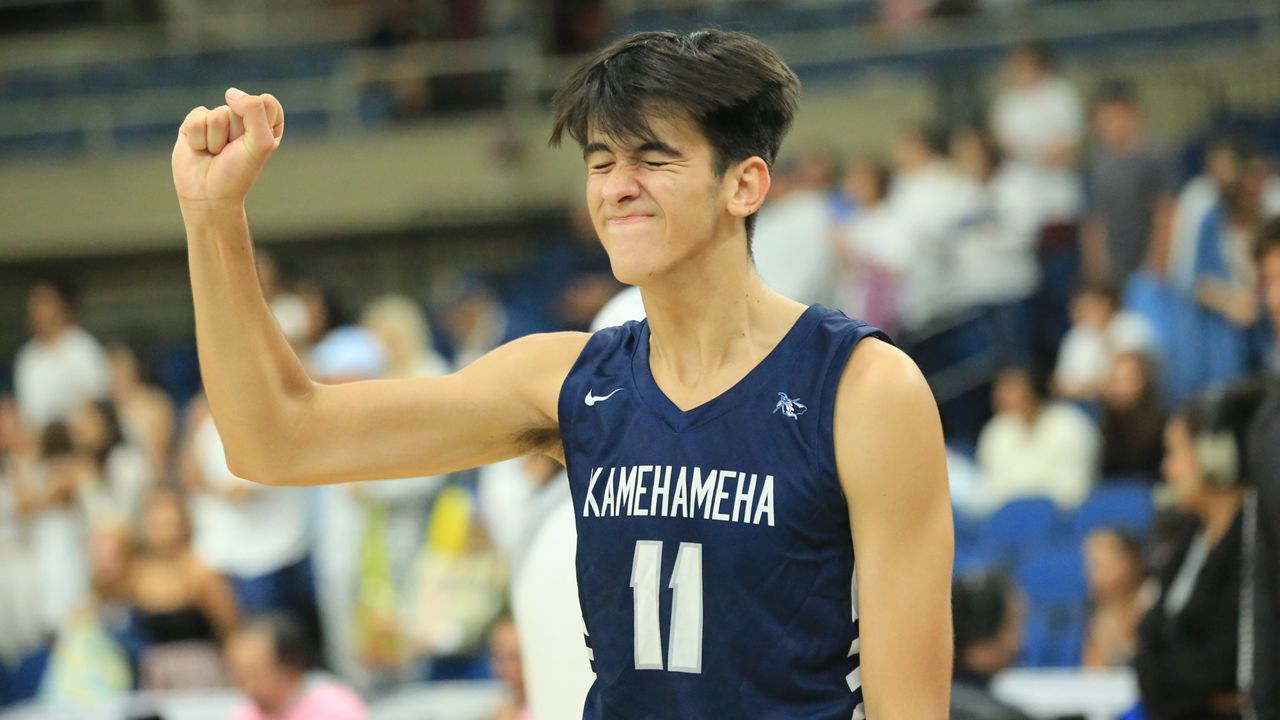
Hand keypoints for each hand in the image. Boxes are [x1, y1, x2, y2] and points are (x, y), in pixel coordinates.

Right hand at [173, 88, 284, 213]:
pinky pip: (197, 117)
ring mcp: (218, 119)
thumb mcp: (260, 142)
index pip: (267, 102)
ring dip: (216, 139)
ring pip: (217, 114)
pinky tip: (200, 149)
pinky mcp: (195, 122)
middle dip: (236, 132)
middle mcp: (242, 119)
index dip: (258, 124)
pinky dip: (199, 138)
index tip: (254, 145)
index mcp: (266, 124)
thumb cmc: (238, 173)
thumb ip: (254, 110)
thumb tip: (230, 93)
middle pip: (240, 106)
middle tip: (232, 151)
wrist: (208, 195)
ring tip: (216, 153)